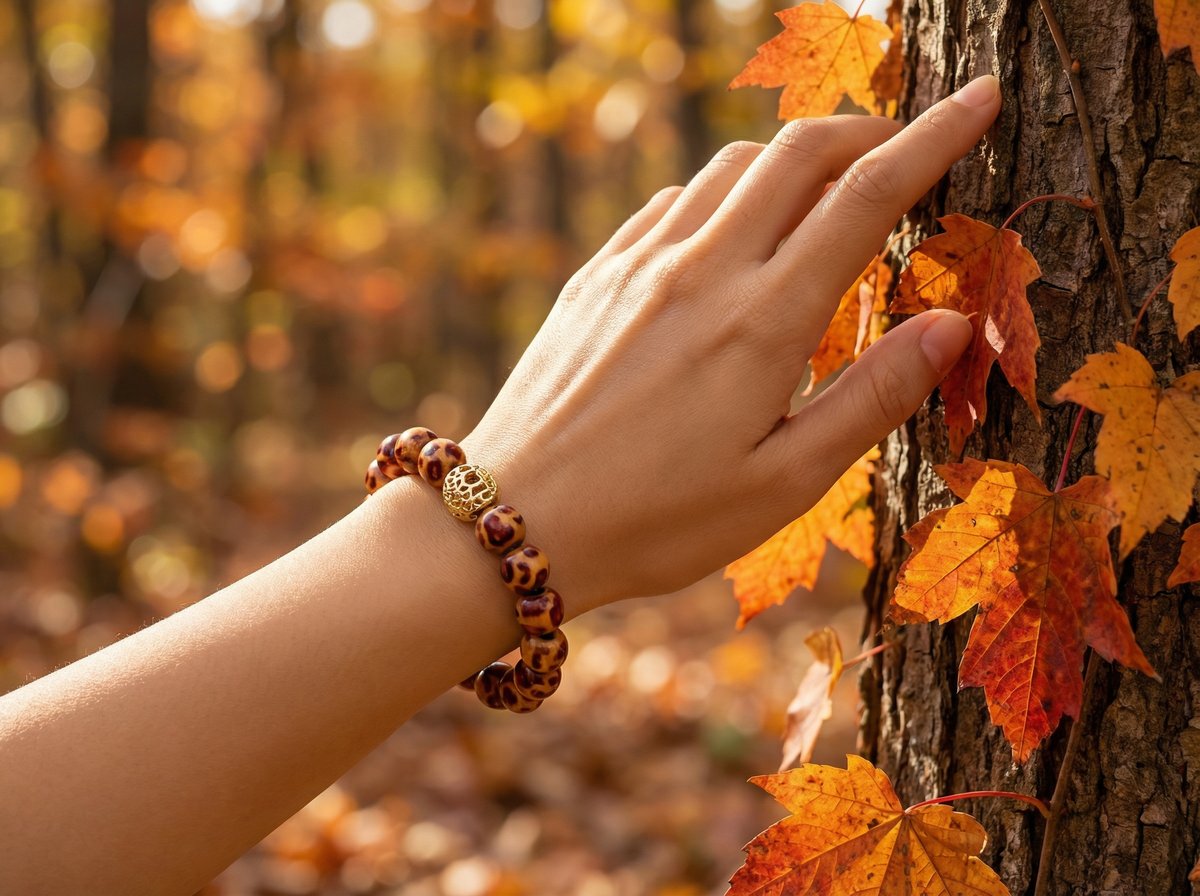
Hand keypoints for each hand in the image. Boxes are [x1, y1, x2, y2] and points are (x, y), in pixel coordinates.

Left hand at [464, 76, 1000, 614]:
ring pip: (733, 166)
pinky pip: (675, 201)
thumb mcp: (784, 485)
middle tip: (907, 149)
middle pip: (800, 151)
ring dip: (793, 158)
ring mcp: (640, 264)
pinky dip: (725, 192)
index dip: (935, 138)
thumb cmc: (657, 521)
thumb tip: (952, 326)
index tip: (981, 99)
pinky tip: (734, 233)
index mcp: (762, 323)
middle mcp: (701, 271)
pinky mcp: (597, 275)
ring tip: (826, 192)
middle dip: (868, 130)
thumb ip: (872, 398)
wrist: (517, 520)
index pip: (867, 196)